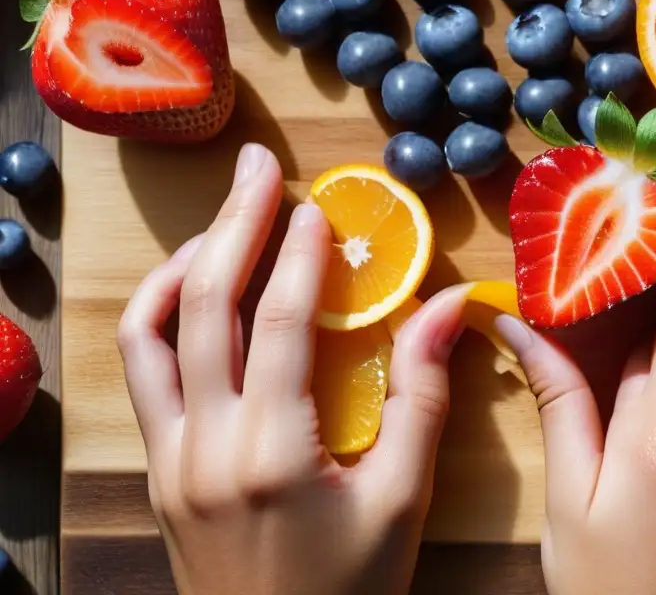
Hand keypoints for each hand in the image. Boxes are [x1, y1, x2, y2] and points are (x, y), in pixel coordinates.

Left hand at [117, 144, 467, 594]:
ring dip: (185, 264)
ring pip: (151, 333)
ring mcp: (169, 456)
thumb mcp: (403, 500)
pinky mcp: (158, 467)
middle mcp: (204, 445)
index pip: (277, 323)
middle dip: (234, 224)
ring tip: (225, 224)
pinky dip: (162, 316)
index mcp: (272, 453)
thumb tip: (447, 308)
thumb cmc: (350, 590)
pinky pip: (141, 372)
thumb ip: (421, 397)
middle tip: (258, 168)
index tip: (317, 206)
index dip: (299, 254)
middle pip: (204, 307)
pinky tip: (195, 293)